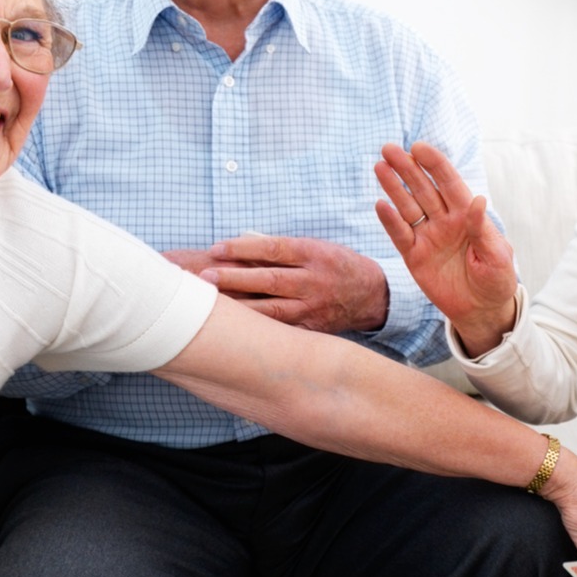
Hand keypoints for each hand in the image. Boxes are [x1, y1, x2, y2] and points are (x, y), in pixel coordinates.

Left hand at [169, 235, 389, 334]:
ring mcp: (312, 308)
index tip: (216, 248)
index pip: (273, 249)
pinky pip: (281, 331)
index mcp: (314, 255)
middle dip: (234, 278)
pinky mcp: (311, 330)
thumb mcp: (316, 246)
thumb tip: (241, 246)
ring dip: (240, 308)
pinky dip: (257, 330)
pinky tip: (234, 329)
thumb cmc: (335, 264)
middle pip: (268, 280)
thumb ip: (282, 248)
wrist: (371, 295)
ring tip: (211, 305)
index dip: (243, 248)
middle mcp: (313, 282)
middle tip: (205, 277)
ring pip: (271, 310)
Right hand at [374, 142, 517, 353]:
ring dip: (393, 187)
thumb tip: (478, 200)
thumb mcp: (497, 256)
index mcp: (467, 214)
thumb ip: (483, 230)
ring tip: (379, 166)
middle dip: (407, 168)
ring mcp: (428, 236)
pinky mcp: (415, 256)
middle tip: (389, 149)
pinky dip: (390, 221)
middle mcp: (445, 220)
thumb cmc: (496, 280)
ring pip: (408, 206)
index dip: (435, 164)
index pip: (449, 183)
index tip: (419, 147)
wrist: (482, 311)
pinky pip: (400, 235)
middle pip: (423, 188)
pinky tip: (381, 204)